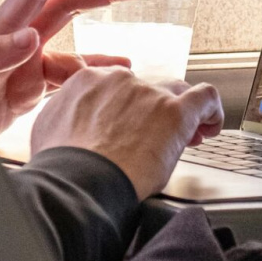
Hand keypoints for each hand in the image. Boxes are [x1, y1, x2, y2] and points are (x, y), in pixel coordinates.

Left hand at [0, 0, 148, 137]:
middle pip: (67, 7)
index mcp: (0, 31)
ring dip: (102, 53)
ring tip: (132, 59)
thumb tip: (30, 36)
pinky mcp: (21, 91)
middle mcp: (15, 42)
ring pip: (71, 51)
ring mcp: (19, 66)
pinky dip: (87, 82)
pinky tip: (104, 87)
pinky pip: (62, 81)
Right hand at [32, 67, 223, 199]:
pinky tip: (211, 126)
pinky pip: (205, 98)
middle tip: (159, 135)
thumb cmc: (62, 166)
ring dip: (183, 111)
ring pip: (177, 92)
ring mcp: (150, 94)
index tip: (135, 123)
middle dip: (157, 110)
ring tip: (190, 135)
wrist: (79, 180)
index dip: (132, 106)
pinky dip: (212, 111)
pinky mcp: (176, 113)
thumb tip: (70, 126)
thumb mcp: (48, 129)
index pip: (119, 85)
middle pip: (150, 89)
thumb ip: (65, 117)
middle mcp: (122, 81)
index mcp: (90, 81)